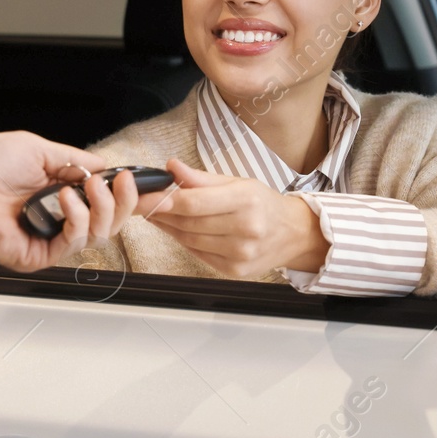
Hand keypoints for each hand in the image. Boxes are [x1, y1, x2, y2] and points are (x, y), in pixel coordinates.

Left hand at [0, 132, 142, 271]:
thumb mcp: (38, 148)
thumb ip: (74, 158)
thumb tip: (102, 164)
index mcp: (59, 192)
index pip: (104, 199)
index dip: (122, 192)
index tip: (131, 178)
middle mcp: (59, 215)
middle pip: (111, 221)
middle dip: (122, 201)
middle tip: (119, 183)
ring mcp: (51, 236)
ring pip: (100, 234)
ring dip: (101, 207)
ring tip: (85, 187)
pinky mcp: (41, 254)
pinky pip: (75, 243)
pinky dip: (77, 219)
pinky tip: (64, 201)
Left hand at [143, 158, 329, 278]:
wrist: (293, 233)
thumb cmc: (263, 204)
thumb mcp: (237, 182)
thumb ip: (201, 178)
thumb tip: (172, 167)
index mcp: (247, 201)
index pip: (194, 203)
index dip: (164, 200)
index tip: (143, 195)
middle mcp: (245, 229)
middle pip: (188, 223)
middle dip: (161, 213)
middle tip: (144, 202)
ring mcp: (240, 254)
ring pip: (189, 240)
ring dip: (168, 227)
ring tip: (158, 214)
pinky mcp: (234, 270)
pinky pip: (198, 253)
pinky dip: (184, 240)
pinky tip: (178, 229)